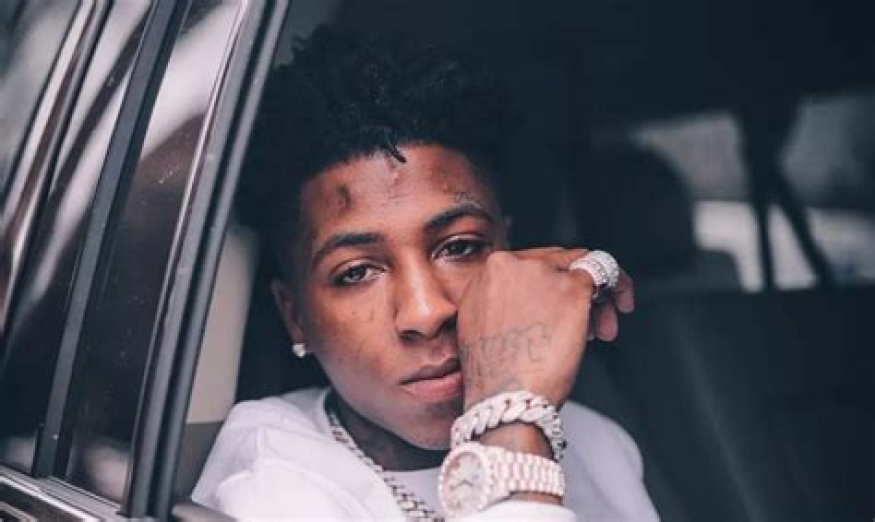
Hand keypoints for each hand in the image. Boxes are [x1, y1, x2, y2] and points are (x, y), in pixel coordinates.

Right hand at [457, 247, 633, 409]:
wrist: (505, 398)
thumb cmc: (496, 378)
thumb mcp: (484, 329)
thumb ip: (504, 305)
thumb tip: (537, 305)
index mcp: (486, 274)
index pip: (529, 266)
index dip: (549, 288)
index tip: (558, 313)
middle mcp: (510, 265)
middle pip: (555, 264)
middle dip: (574, 293)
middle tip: (590, 327)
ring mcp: (541, 273)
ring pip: (581, 268)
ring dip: (596, 297)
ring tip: (603, 329)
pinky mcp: (572, 287)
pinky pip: (605, 273)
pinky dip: (619, 286)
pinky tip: (624, 305)